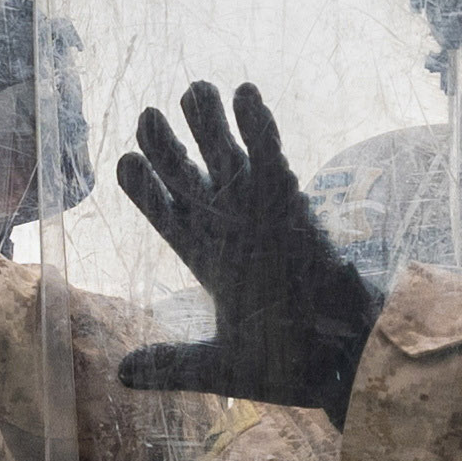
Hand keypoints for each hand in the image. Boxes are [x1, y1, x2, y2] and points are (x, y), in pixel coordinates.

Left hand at [107, 81, 377, 419]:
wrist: (343, 365)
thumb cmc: (289, 367)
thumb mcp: (220, 367)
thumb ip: (172, 364)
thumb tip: (119, 374)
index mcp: (211, 264)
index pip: (169, 220)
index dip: (147, 193)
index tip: (124, 165)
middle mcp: (233, 233)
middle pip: (192, 179)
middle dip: (168, 147)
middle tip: (146, 114)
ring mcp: (262, 216)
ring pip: (229, 159)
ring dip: (212, 124)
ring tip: (195, 86)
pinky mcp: (294, 207)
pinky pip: (271, 158)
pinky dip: (257, 127)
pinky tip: (245, 92)